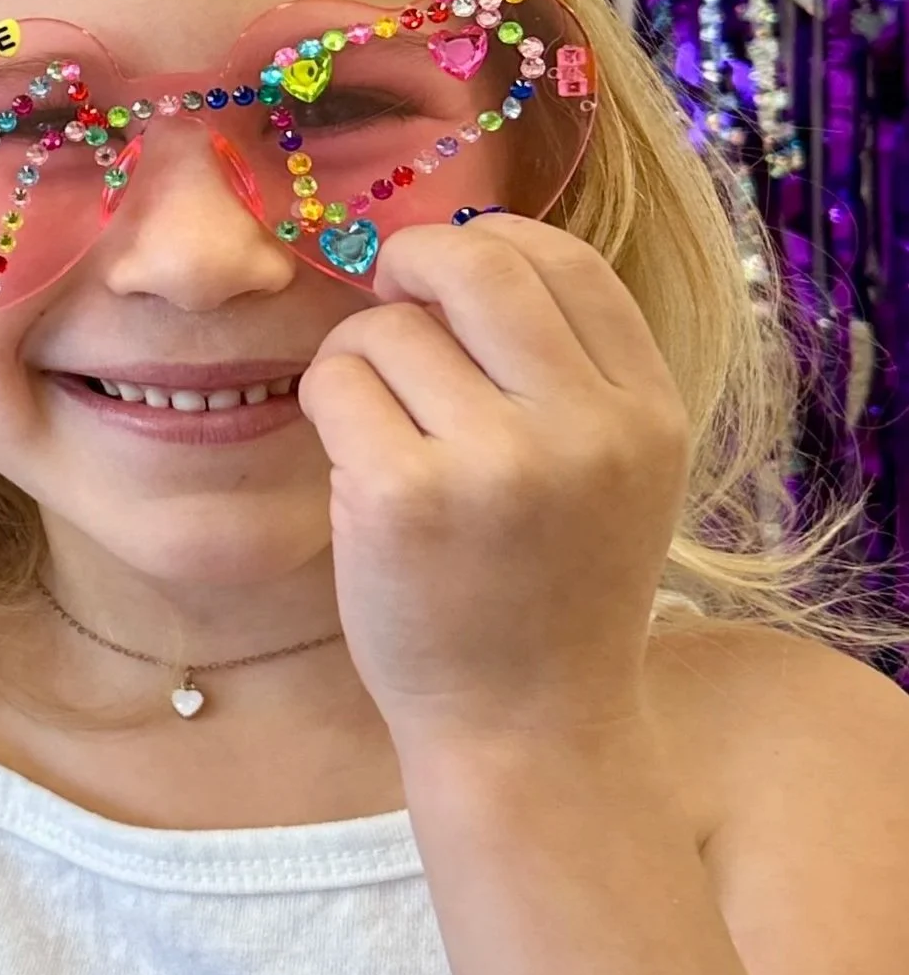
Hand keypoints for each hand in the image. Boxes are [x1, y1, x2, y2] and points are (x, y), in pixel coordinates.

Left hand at [295, 216, 689, 769]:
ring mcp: (495, 462)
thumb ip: (566, 369)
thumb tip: (460, 252)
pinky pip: (336, 386)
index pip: (567, 261)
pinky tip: (356, 469)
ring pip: (388, 329)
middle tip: (388, 303)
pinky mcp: (404, 496)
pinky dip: (328, 409)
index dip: (491, 243)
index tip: (447, 275)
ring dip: (361, 361)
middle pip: (475, 265)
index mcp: (645, 412)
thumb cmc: (549, 593)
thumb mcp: (612, 473)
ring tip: (382, 432)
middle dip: (410, 265)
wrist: (528, 731)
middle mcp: (584, 429)